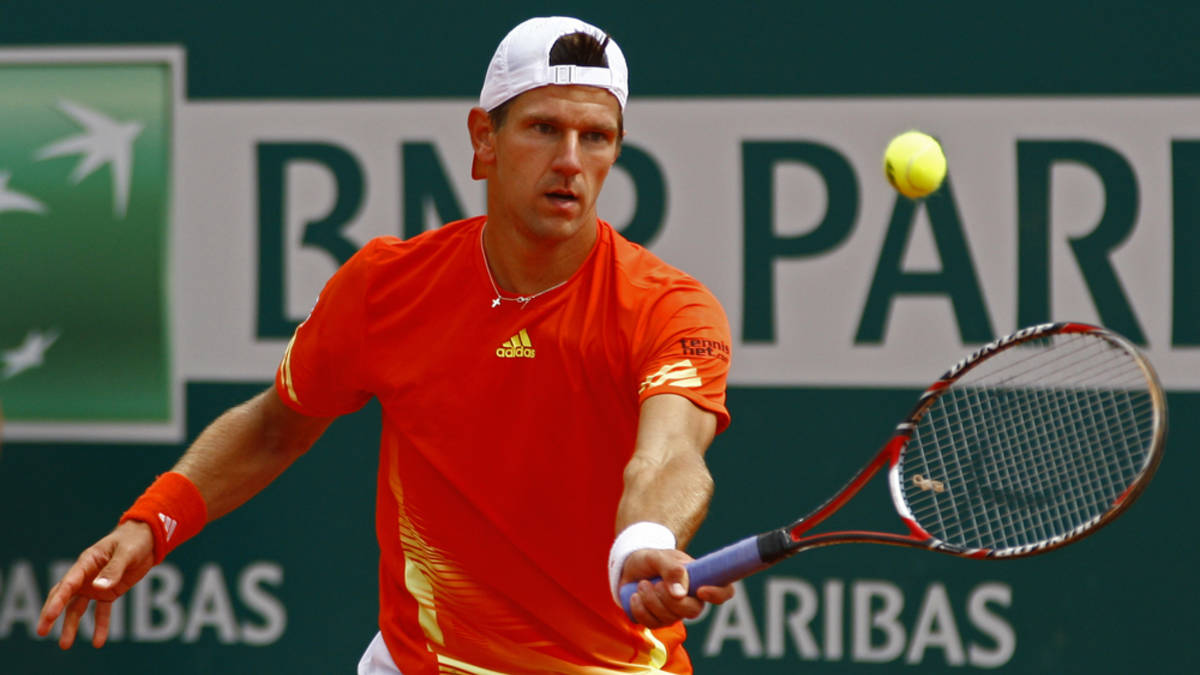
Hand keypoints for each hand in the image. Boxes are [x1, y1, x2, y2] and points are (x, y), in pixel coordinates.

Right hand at [37, 520, 155, 648]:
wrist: (147, 539)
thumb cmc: (134, 541)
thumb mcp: (126, 553)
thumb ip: (114, 570)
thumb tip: (98, 587)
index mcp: (87, 562)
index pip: (68, 583)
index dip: (57, 600)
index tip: (49, 615)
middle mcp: (86, 576)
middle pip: (64, 597)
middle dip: (52, 613)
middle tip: (41, 631)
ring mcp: (95, 585)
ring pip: (77, 608)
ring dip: (72, 625)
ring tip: (65, 645)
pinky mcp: (108, 593)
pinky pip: (101, 611)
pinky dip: (100, 625)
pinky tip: (98, 641)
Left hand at [620, 548, 734, 627]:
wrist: (628, 567)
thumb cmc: (650, 559)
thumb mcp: (658, 557)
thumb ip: (671, 569)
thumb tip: (681, 594)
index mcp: (699, 580)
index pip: (723, 591)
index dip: (718, 594)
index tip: (701, 591)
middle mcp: (691, 598)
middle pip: (693, 611)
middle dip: (670, 600)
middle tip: (656, 584)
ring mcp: (675, 612)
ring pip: (670, 619)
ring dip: (651, 601)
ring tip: (642, 584)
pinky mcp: (658, 620)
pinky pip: (653, 624)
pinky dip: (640, 610)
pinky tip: (635, 597)